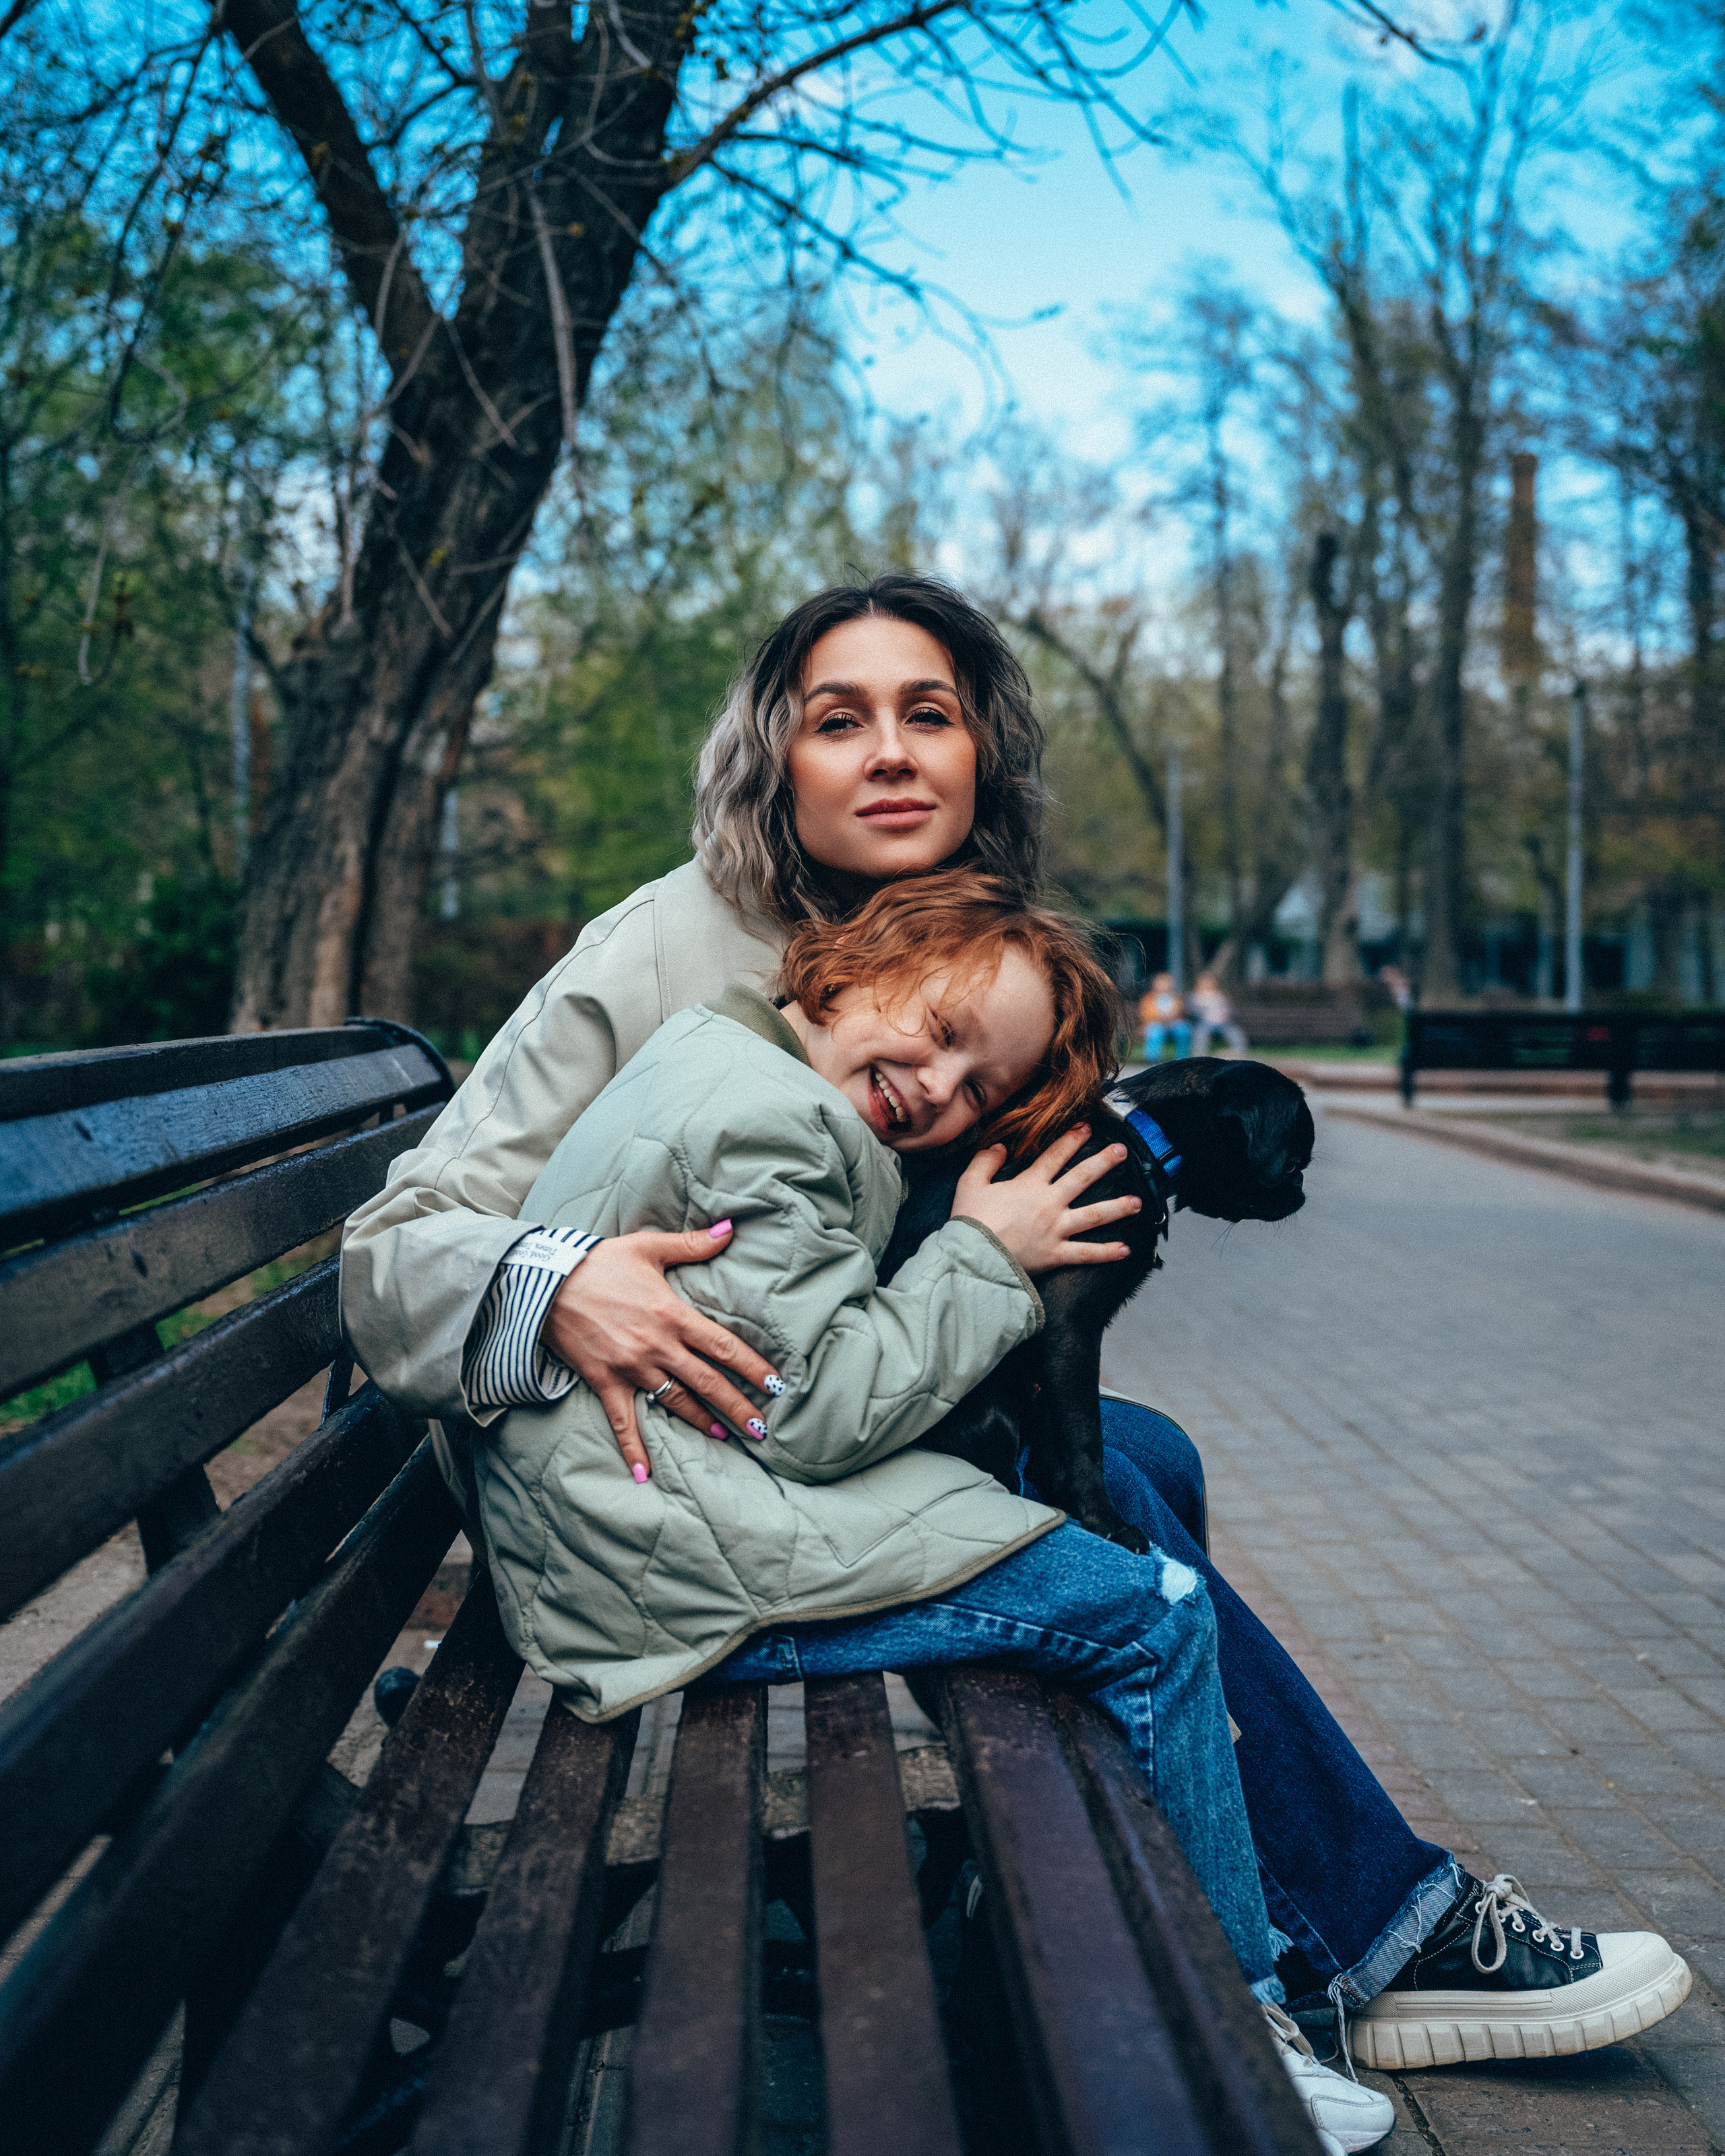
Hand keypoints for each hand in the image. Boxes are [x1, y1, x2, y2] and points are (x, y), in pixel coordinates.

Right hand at [542, 1227, 778, 1480]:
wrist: (546, 1282)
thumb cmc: (600, 1262)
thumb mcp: (648, 1246)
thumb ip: (693, 1244)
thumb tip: (730, 1228)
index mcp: (673, 1315)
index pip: (723, 1346)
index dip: (752, 1367)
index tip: (776, 1385)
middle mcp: (658, 1346)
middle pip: (707, 1382)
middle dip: (738, 1406)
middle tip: (762, 1428)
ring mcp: (631, 1368)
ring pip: (675, 1402)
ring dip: (702, 1421)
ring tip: (726, 1436)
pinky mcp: (605, 1381)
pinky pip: (623, 1422)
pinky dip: (634, 1450)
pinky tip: (646, 1476)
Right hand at [951, 1126, 1140, 1274]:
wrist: (971, 1259)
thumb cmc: (970, 1222)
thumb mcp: (970, 1184)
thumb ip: (985, 1161)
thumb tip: (1000, 1146)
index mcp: (1029, 1184)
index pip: (1055, 1156)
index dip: (1071, 1139)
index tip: (1087, 1126)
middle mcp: (1048, 1204)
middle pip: (1082, 1178)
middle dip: (1104, 1162)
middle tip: (1123, 1152)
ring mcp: (1055, 1230)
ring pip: (1093, 1215)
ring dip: (1118, 1207)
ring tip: (1138, 1202)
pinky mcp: (1056, 1255)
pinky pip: (1086, 1254)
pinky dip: (1106, 1253)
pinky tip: (1126, 1249)